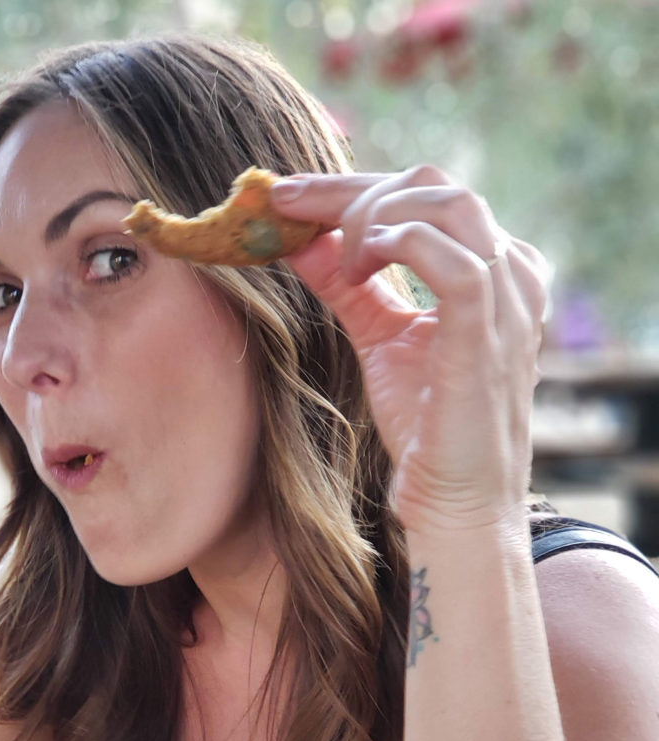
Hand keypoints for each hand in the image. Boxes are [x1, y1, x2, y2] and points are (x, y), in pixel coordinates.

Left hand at [271, 165, 552, 532]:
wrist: (454, 500)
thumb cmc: (425, 423)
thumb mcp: (377, 335)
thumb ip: (347, 284)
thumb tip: (298, 239)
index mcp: (491, 267)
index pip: (424, 196)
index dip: (348, 188)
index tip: (285, 195)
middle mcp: (510, 273)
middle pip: (433, 186)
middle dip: (350, 191)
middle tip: (290, 212)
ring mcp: (508, 302)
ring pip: (448, 206)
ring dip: (371, 217)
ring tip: (335, 262)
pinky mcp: (490, 336)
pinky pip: (457, 263)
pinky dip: (400, 246)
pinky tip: (358, 266)